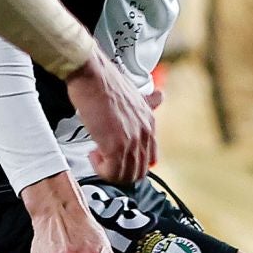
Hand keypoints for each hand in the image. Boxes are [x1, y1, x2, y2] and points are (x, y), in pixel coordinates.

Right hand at [65, 46, 156, 185]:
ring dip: (109, 171)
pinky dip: (101, 169)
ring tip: (97, 156)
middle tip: (105, 160)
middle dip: (120, 171)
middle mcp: (145, 133)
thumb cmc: (106, 83)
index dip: (132, 163)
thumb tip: (160, 97)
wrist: (92, 76)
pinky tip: (93, 154)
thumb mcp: (135, 93)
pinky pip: (112, 172)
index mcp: (149, 123)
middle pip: (138, 171)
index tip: (118, 157)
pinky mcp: (116, 146)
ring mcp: (132, 141)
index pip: (150, 158)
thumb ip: (148, 102)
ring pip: (126, 175)